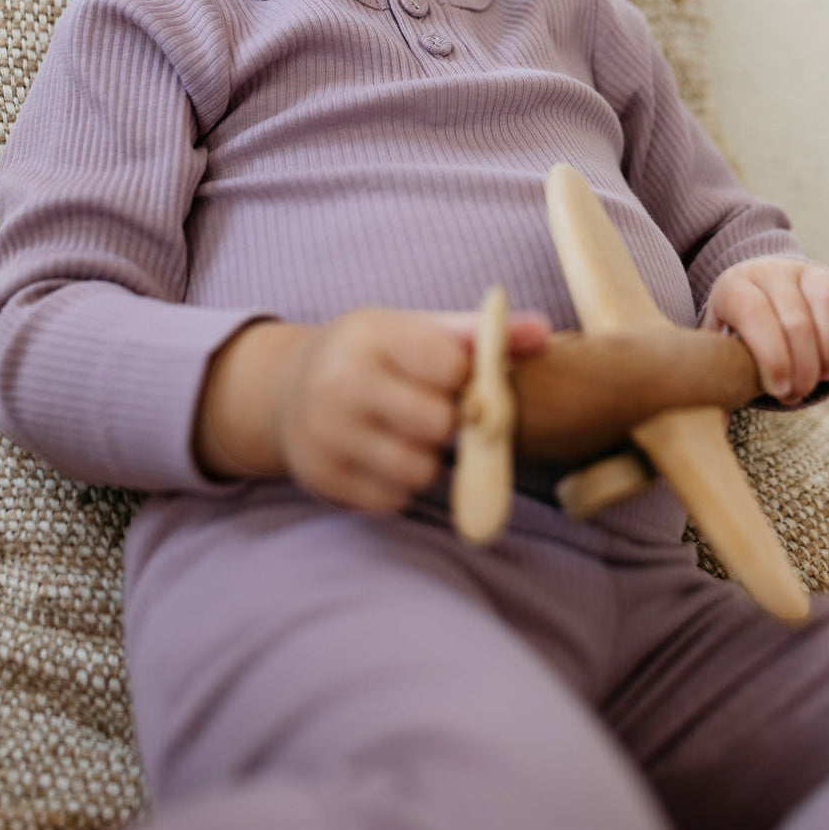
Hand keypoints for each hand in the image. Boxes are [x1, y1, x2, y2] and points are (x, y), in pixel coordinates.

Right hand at [274, 306, 549, 512]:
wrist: (285, 389)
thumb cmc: (370, 354)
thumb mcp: (414, 329)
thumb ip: (478, 333)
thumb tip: (543, 332)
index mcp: (369, 336)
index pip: (450, 366)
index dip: (463, 377)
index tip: (450, 376)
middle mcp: (339, 384)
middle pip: (438, 424)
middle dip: (448, 423)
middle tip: (433, 412)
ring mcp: (325, 435)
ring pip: (419, 470)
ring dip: (428, 460)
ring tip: (410, 436)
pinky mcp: (322, 479)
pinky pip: (394, 499)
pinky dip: (401, 485)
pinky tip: (385, 457)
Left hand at [704, 258, 828, 404]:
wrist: (761, 294)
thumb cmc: (739, 334)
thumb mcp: (720, 347)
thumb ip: (718, 377)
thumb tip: (720, 423)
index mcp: (734, 286)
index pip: (752, 312)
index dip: (771, 357)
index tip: (778, 390)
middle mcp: (772, 272)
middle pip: (796, 317)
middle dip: (801, 368)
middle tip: (796, 392)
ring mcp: (810, 271)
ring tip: (822, 375)